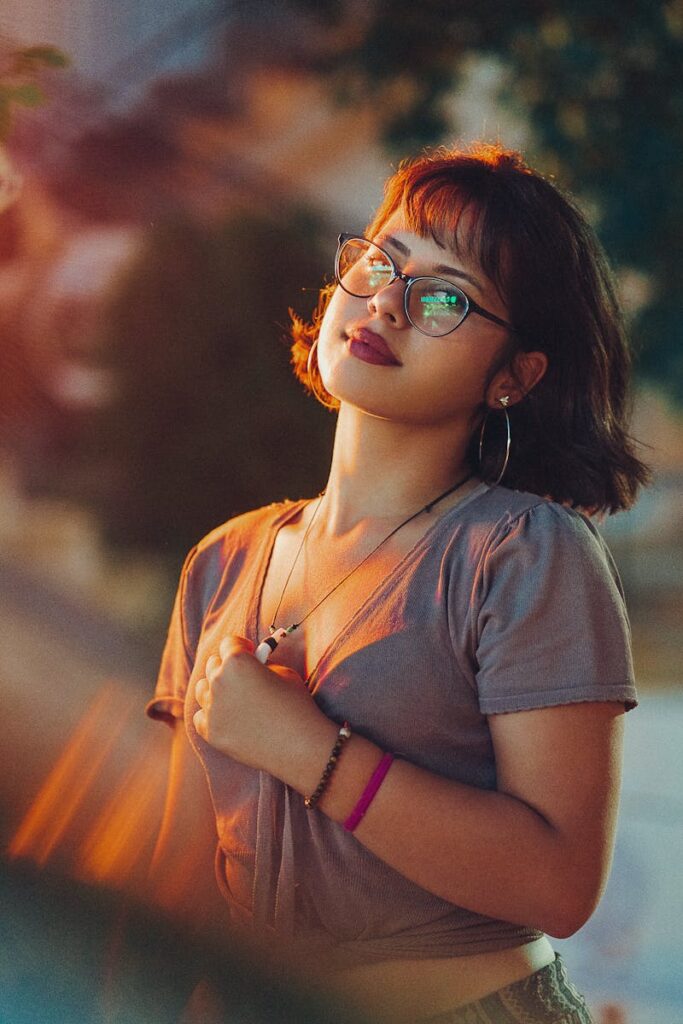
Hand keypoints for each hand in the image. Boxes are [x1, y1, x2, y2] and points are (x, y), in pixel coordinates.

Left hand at [192, 635, 333, 783]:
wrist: (300, 746)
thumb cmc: (296, 705)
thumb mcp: (283, 672)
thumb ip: (261, 664)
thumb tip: (250, 663)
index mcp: (236, 662)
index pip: (229, 643)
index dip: (242, 647)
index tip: (250, 653)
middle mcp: (218, 682)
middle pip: (213, 664)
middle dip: (228, 666)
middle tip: (245, 677)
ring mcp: (211, 709)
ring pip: (202, 688)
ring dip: (216, 688)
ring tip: (236, 697)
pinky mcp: (210, 732)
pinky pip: (201, 715)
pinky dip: (212, 714)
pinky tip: (230, 717)